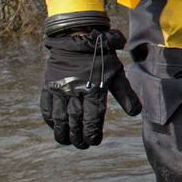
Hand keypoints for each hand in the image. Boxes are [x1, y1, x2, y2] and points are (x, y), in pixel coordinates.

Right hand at [40, 28, 141, 148]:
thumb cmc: (102, 56)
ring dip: (62, 132)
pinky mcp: (48, 84)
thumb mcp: (117, 73)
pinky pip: (46, 106)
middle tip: (82, 145)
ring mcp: (59, 88)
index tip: (94, 141)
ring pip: (59, 117)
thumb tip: (135, 113)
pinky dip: (49, 119)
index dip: (92, 132)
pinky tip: (54, 126)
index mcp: (93, 89)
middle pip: (75, 120)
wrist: (77, 37)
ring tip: (67, 141)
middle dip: (78, 136)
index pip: (92, 117)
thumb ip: (126, 94)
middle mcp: (75, 91)